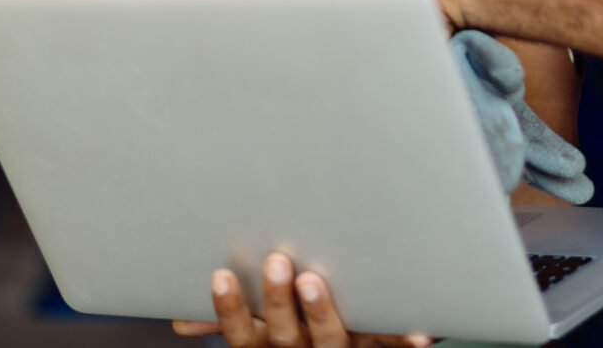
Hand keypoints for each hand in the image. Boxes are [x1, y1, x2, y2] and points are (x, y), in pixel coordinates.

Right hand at [171, 252, 431, 347]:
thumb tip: (181, 318)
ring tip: (315, 280)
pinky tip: (421, 335)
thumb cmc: (298, 327)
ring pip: (330, 339)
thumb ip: (235, 318)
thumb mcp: (263, 328)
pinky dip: (405, 338)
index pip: (243, 335)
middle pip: (285, 336)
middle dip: (278, 303)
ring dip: (322, 313)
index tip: (220, 274)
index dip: (231, 309)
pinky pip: (390, 344)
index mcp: (271, 346)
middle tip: (277, 263)